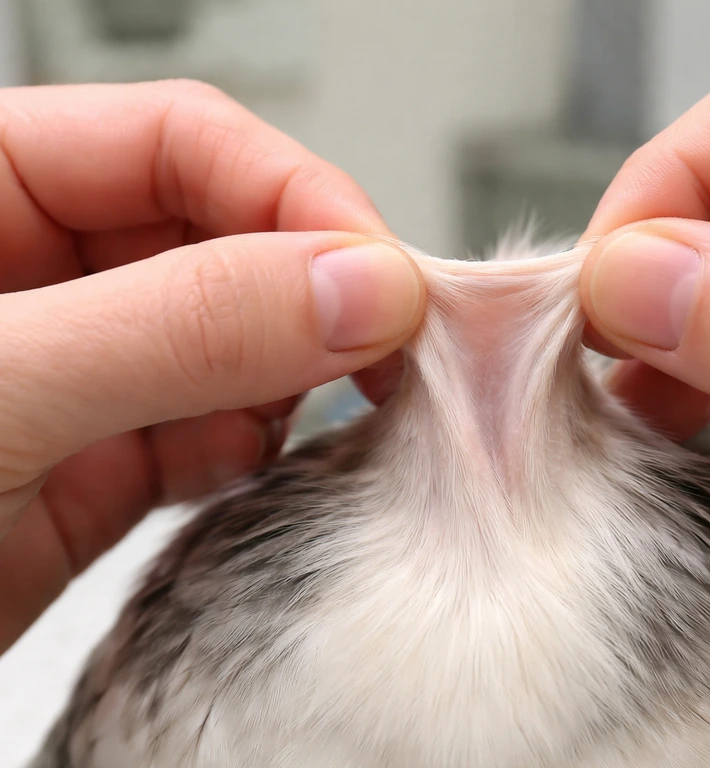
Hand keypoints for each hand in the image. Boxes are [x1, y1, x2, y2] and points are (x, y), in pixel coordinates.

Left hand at [0, 81, 424, 650]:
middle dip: (310, 292)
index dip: (295, 195)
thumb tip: (358, 287)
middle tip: (389, 351)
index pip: (183, 142)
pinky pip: (214, 431)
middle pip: (224, 238)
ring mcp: (78, 373)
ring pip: (234, 340)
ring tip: (317, 417)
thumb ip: (178, 325)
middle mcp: (39, 273)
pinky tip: (255, 467)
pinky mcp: (98, 468)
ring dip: (290, 374)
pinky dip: (256, 446)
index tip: (379, 276)